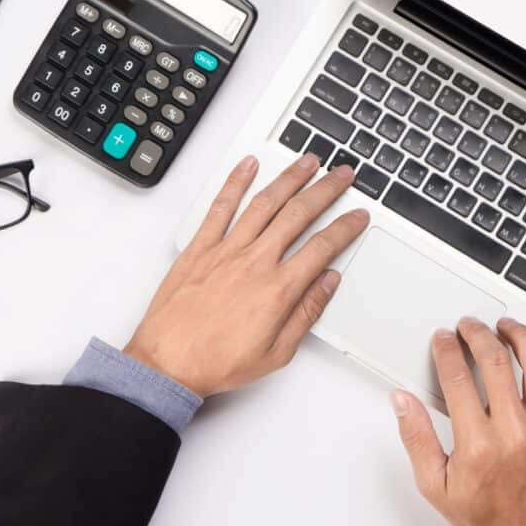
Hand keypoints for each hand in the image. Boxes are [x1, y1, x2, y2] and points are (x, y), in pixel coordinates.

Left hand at [124, 153, 368, 397]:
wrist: (167, 363)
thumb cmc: (216, 362)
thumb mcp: (276, 352)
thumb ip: (306, 313)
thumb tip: (328, 283)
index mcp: (278, 290)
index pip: (322, 247)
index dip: (345, 227)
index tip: (358, 215)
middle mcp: (254, 262)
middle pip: (298, 214)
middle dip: (326, 189)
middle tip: (342, 174)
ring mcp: (225, 251)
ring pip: (264, 203)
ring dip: (289, 178)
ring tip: (307, 162)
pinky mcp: (199, 248)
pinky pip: (220, 207)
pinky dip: (235, 182)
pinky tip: (248, 165)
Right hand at [391, 317, 525, 525]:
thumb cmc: (485, 516)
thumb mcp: (434, 483)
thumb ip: (416, 437)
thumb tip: (401, 401)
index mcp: (478, 444)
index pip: (458, 378)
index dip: (447, 350)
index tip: (443, 339)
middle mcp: (514, 432)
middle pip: (496, 362)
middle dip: (478, 334)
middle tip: (469, 325)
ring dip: (519, 336)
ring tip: (506, 325)